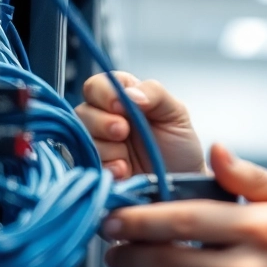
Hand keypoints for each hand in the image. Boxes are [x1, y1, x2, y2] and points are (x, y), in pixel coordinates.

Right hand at [75, 72, 204, 178]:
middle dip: (103, 122)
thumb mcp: (176, 112)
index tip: (121, 106)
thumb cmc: (179, 145)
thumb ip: (154, 93)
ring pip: (83, 138)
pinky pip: (87, 164)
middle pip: (83, 111)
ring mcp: (99, 144)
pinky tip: (124, 171)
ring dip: (107, 148)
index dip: (104, 93)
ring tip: (128, 157)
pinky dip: (106, 167)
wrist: (183, 181)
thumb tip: (129, 93)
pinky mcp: (96, 168)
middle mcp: (106, 117)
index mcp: (123, 97)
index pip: (97, 85)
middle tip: (123, 132)